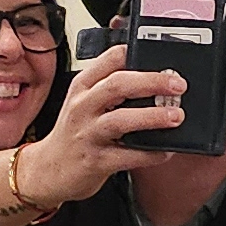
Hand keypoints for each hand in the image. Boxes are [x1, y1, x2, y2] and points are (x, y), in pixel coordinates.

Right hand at [17, 46, 182, 208]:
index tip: (164, 59)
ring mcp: (87, 134)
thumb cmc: (73, 135)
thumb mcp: (83, 102)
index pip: (111, 59)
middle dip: (152, 82)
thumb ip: (110, 88)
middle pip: (118, 85)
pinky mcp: (95, 161)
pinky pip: (127, 156)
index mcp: (83, 87)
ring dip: (151, 117)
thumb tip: (153, 79)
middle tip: (177, 84)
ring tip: (175, 116)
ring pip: (120, 120)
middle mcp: (83, 107)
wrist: (48, 170)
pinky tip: (164, 151)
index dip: (138, 55)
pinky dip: (149, 153)